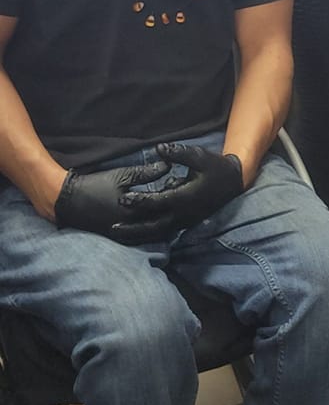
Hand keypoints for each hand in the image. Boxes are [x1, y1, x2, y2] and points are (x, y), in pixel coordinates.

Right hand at [55, 161, 174, 243]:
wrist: (69, 200)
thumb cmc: (96, 185)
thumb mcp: (123, 175)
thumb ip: (147, 173)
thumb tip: (168, 165)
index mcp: (133, 214)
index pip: (161, 210)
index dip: (173, 199)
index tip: (182, 189)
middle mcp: (130, 230)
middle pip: (159, 226)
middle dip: (170, 214)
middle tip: (180, 202)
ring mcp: (123, 237)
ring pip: (150, 234)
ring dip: (161, 223)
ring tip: (170, 210)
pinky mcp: (117, 238)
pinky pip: (139, 237)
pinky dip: (148, 230)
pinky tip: (155, 221)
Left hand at [120, 143, 243, 230]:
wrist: (233, 183)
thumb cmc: (215, 167)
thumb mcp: (199, 156)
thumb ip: (178, 153)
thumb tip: (157, 148)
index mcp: (185, 197)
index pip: (157, 202)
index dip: (139, 201)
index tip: (122, 199)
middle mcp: (183, 213)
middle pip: (153, 225)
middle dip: (133, 227)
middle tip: (113, 227)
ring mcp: (184, 220)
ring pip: (157, 231)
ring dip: (138, 233)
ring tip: (119, 232)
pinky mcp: (185, 222)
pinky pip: (164, 230)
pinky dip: (149, 232)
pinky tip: (135, 230)